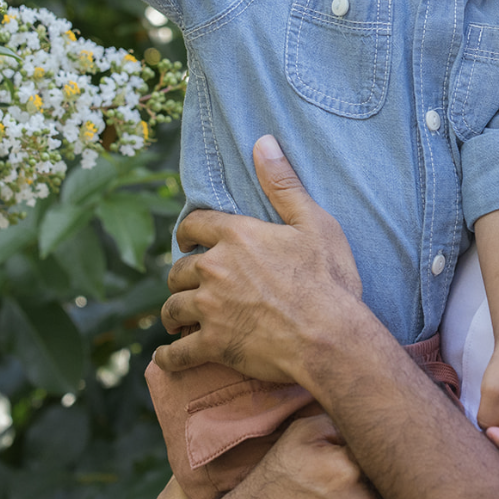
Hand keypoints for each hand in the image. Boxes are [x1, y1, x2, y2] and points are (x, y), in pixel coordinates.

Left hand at [157, 135, 368, 385]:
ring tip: (177, 320)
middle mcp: (214, 268)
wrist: (330, 336)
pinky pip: (177, 352)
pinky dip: (169, 356)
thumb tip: (263, 141)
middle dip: (182, 277)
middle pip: (179, 270)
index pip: (193, 225)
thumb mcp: (314, 223)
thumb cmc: (329, 279)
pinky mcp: (212, 345)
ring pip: (173, 308)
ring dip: (173, 314)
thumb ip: (283, 183)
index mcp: (236, 236)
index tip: (187, 241)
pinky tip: (168, 356)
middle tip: (189, 286)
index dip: (187, 233)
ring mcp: (210, 308)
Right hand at [204, 414, 417, 498]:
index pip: (391, 451)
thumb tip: (382, 411)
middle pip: (403, 486)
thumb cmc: (273, 484)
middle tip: (390, 472)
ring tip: (381, 498)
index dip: (388, 449)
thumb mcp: (299, 435)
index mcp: (348, 470)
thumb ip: (343, 418)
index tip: (386, 446)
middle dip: (396, 478)